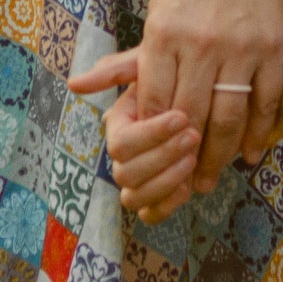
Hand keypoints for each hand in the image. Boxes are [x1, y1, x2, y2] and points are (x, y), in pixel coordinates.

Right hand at [68, 49, 201, 224]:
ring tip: (193, 158)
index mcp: (117, 126)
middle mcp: (123, 156)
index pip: (121, 143)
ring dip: (165, 181)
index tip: (182, 116)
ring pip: (133, 198)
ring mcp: (138, 179)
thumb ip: (116, 70)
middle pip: (125, 173)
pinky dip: (167, 205)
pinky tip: (188, 186)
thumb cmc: (180, 79)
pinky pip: (150, 215)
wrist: (209, 97)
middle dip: (162, 156)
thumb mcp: (153, 66)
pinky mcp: (156, 198)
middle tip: (194, 136)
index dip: (150, 135)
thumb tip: (73, 83)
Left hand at [137, 0, 282, 185]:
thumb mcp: (154, 13)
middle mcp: (200, 44)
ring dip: (220, 156)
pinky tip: (250, 153)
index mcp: (163, 35)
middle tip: (186, 187)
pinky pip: (265, 102)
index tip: (153, 161)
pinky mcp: (272, 48)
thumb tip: (76, 86)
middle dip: (186, 160)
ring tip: (213, 178)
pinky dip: (258, 132)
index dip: (153, 138)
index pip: (155, 103)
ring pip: (228, 118)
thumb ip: (124, 61)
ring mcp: (240, 48)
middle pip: (190, 119)